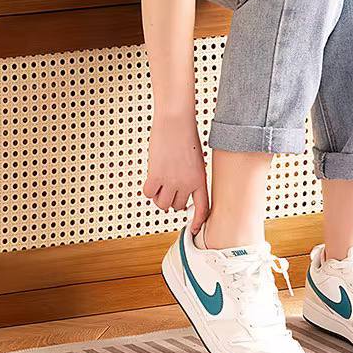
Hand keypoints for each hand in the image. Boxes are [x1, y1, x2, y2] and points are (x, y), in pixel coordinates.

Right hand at [143, 111, 209, 234]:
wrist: (176, 122)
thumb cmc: (186, 135)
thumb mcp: (196, 159)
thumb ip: (191, 176)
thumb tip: (180, 190)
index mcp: (200, 180)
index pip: (203, 209)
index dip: (198, 222)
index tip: (193, 229)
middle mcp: (186, 184)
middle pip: (177, 206)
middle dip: (173, 200)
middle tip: (169, 188)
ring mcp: (171, 181)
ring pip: (162, 203)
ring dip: (160, 197)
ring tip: (160, 184)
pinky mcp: (156, 175)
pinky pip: (149, 194)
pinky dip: (149, 189)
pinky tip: (151, 180)